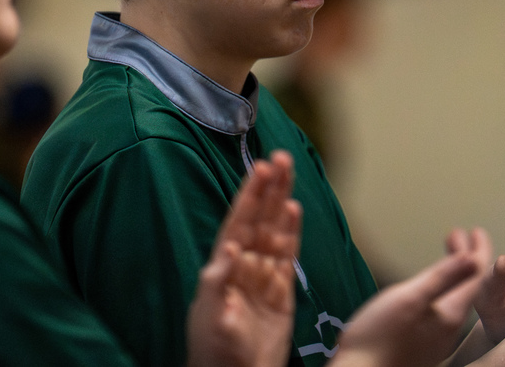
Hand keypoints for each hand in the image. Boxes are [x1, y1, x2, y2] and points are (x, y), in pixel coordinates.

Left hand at [186, 151, 301, 366]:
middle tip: (280, 157)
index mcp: (223, 268)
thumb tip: (230, 249)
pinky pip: (288, 256)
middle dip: (268, 188)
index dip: (248, 196)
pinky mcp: (281, 293)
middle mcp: (243, 266)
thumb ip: (217, 283)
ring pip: (275, 231)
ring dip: (281, 201)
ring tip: (289, 171)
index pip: (237, 223)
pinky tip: (294, 209)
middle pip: (259, 219)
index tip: (259, 168)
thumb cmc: (214, 353)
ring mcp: (263, 277)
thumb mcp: (209, 318)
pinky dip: (292, 232)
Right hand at [333, 229, 488, 366]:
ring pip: (455, 298)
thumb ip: (441, 277)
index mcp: (451, 315)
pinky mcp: (424, 345)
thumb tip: (472, 258)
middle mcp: (450, 329)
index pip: (477, 277)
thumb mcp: (409, 298)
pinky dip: (443, 289)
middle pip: (468, 287)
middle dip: (465, 259)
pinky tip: (432, 286)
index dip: (478, 250)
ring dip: (453, 273)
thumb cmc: (378, 338)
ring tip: (447, 253)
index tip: (476, 230)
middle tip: (456, 235)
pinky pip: (444, 309)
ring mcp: (438, 339)